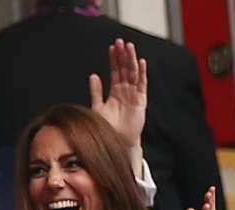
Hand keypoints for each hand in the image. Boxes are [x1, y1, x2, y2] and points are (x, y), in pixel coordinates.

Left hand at [90, 38, 146, 173]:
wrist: (117, 142)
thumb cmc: (107, 127)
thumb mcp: (98, 107)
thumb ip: (96, 92)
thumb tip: (93, 75)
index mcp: (115, 92)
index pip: (115, 72)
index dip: (114, 60)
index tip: (112, 48)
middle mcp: (125, 91)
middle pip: (124, 69)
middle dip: (123, 56)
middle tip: (120, 42)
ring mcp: (134, 95)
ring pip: (133, 74)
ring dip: (131, 60)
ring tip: (129, 47)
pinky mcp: (140, 101)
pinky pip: (141, 85)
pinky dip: (141, 74)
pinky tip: (140, 63)